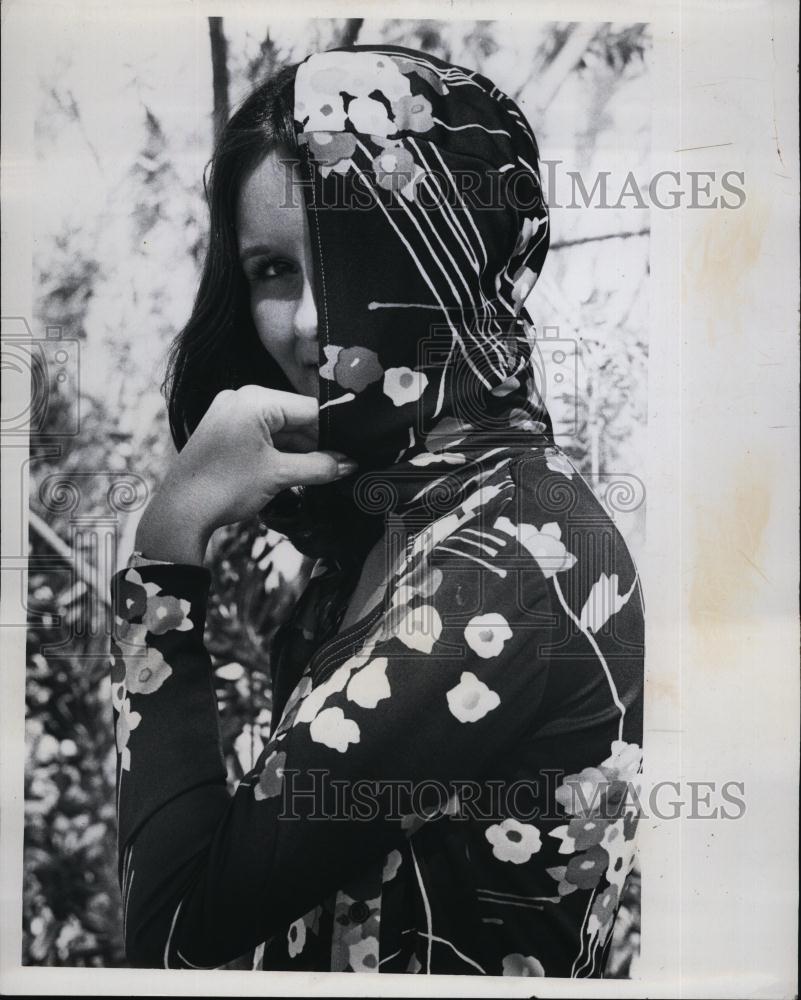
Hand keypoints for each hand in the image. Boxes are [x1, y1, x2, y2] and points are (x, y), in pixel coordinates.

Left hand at [135, 386, 355, 563]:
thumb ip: (319, 466)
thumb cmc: (225, 488)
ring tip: (325, 471)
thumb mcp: (279, 475)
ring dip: (302, 450)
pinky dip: (281, 452)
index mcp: (254, 399)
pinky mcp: (225, 431)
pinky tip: (300, 470)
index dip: (335, 431)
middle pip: (295, 417)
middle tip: (344, 464)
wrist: (180, 512)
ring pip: (280, 429)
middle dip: (318, 442)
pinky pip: (263, 435)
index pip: (309, 409)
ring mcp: (230, 414)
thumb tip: (349, 464)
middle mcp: (241, 398)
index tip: (356, 448)